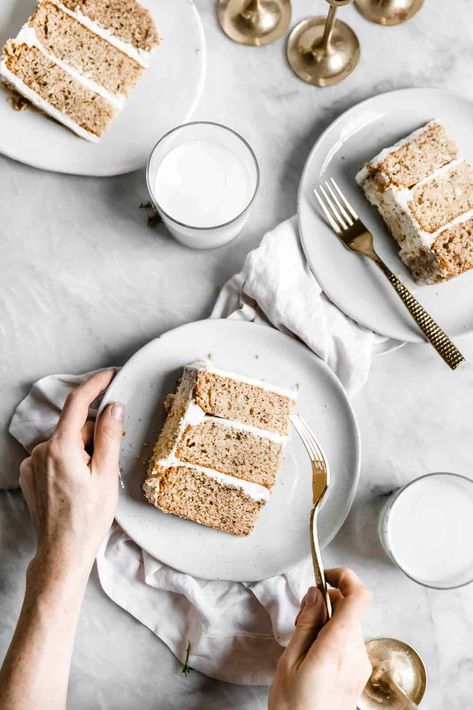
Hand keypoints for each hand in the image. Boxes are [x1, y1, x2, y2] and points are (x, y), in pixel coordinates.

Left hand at [19, 369, 124, 575]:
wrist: (63, 551)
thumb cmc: (87, 518)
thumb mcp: (107, 475)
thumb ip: (108, 436)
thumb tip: (114, 407)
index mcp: (61, 448)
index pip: (78, 402)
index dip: (96, 383)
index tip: (112, 375)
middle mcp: (41, 451)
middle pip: (76, 425)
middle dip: (96, 433)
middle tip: (111, 460)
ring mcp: (33, 463)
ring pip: (66, 441)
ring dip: (83, 449)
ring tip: (94, 480)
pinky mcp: (30, 474)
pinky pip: (55, 454)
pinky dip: (70, 459)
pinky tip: (78, 483)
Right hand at [269, 568, 371, 709]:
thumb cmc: (294, 709)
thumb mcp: (290, 661)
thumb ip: (306, 623)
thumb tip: (315, 593)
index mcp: (338, 646)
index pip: (359, 595)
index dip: (345, 577)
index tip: (324, 575)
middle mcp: (356, 653)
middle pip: (352, 608)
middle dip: (328, 602)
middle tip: (303, 612)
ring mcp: (360, 665)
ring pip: (348, 625)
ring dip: (329, 621)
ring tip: (303, 641)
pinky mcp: (358, 674)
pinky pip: (348, 642)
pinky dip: (332, 637)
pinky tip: (313, 654)